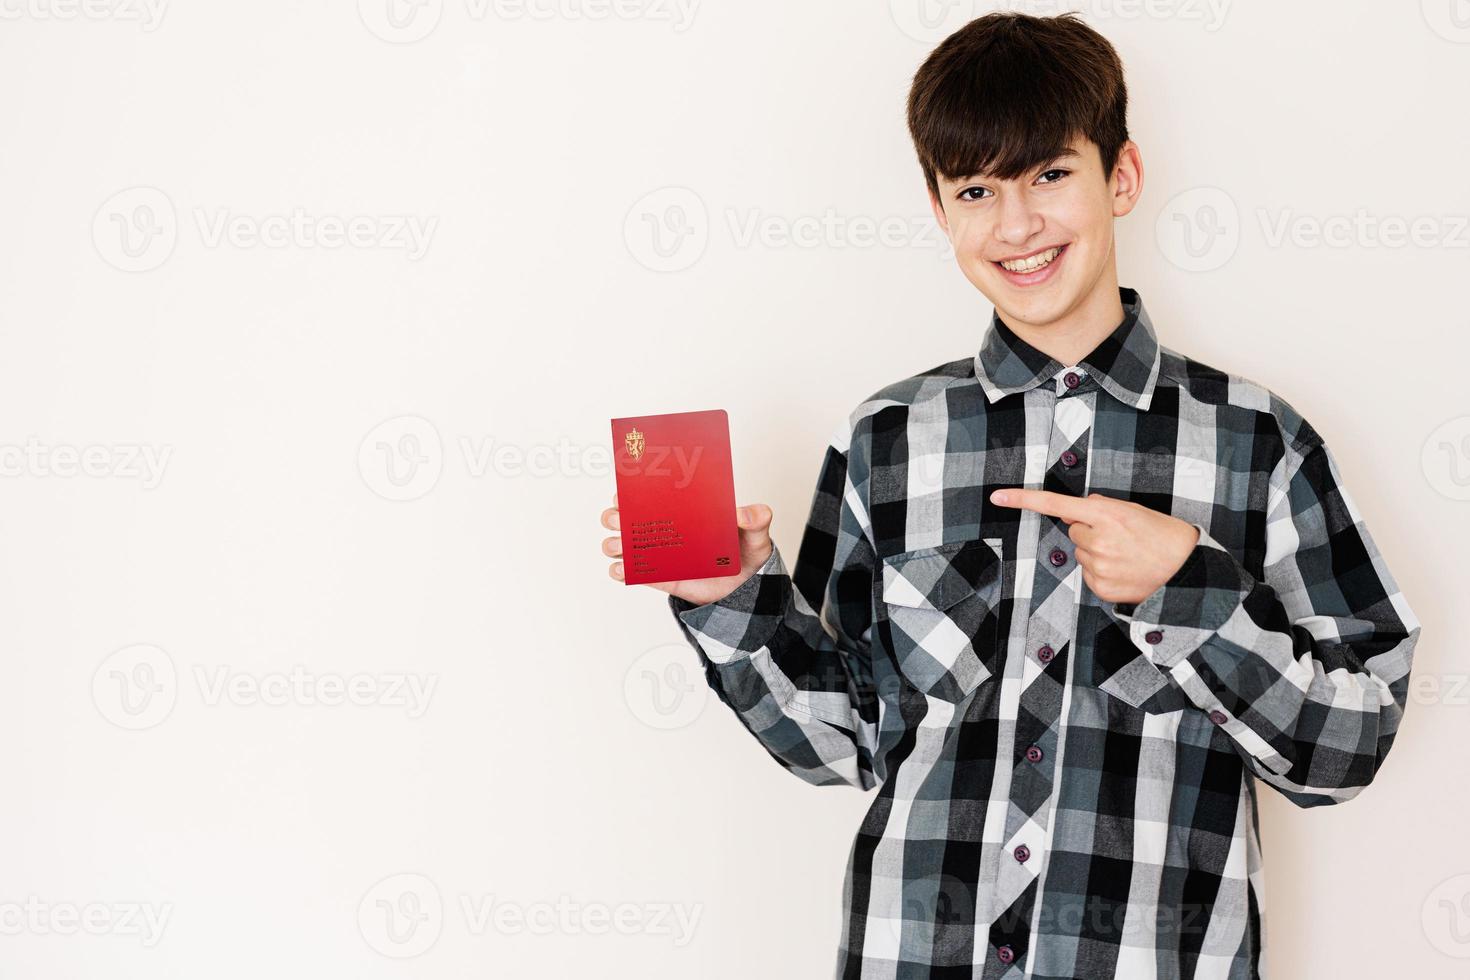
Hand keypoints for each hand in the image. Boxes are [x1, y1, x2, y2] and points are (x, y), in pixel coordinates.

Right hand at [601, 492, 775, 605]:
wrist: (744, 588)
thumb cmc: (745, 553)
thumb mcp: (755, 533)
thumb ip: (756, 519)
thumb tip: (746, 513)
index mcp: (682, 511)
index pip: (651, 495)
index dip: (632, 491)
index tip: (625, 491)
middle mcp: (665, 530)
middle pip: (627, 518)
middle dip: (615, 516)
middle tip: (620, 518)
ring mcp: (660, 554)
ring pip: (623, 545)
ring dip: (615, 543)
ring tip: (620, 545)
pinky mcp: (661, 577)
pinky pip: (635, 574)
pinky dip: (622, 571)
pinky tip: (623, 569)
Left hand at [988, 488, 1199, 604]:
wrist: (1187, 571)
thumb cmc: (1163, 536)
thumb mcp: (1133, 510)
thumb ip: (1101, 507)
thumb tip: (1075, 508)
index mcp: (1106, 515)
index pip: (1056, 504)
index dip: (1023, 500)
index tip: (997, 497)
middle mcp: (1097, 540)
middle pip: (1073, 530)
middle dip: (1090, 532)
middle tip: (1121, 538)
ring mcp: (1097, 567)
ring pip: (1081, 554)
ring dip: (1097, 553)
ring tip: (1127, 555)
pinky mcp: (1099, 588)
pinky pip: (1088, 575)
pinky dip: (1102, 572)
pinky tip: (1124, 571)